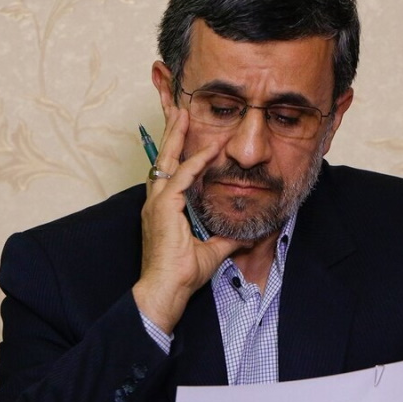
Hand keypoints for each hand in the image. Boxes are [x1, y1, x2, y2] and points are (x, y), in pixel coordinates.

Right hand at [133, 107, 246, 332]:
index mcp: (162, 210)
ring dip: (177, 136)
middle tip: (177, 110)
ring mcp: (156, 204)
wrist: (165, 290)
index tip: (192, 136)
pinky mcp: (164, 208)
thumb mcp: (211, 252)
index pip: (171, 174)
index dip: (181, 154)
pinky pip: (182, 177)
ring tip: (183, 114)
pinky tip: (210, 150)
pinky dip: (196, 162)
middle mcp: (155, 203)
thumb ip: (227, 241)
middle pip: (162, 159)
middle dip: (171, 134)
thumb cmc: (181, 276)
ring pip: (167, 161)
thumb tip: (247, 236)